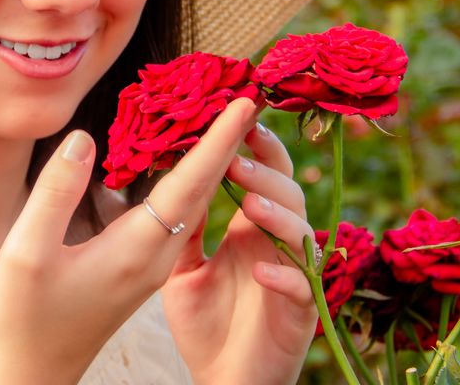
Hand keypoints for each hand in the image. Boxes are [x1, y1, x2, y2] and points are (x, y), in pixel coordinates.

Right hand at [0, 98, 257, 384]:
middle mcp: (156, 256)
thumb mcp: (26, 251)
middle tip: (243, 97)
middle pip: (204, 189)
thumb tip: (85, 138)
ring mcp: (151, 264)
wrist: (32, 376)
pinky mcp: (140, 267)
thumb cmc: (23, 318)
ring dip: (211, 159)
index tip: (245, 103)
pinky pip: (176, 213)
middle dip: (227, 141)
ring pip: (194, 202)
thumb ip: (57, 191)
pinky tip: (178, 161)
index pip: (191, 183)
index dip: (218, 140)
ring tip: (219, 118)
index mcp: (137, 250)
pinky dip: (187, 179)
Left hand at [161, 120, 316, 384]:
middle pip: (287, 192)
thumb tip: (170, 177)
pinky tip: (262, 272)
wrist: (218, 380)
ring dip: (277, 214)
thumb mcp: (183, 266)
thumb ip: (184, 227)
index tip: (241, 114)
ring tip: (249, 201)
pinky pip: (302, 291)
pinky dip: (286, 278)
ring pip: (300, 234)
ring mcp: (291, 278)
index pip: (261, 175)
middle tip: (238, 154)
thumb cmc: (204, 322)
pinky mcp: (297, 316)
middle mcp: (276, 245)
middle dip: (266, 170)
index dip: (257, 146)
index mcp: (251, 228)